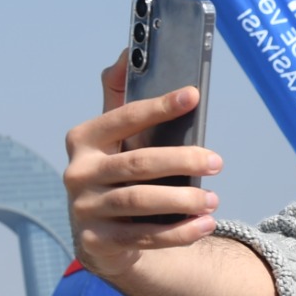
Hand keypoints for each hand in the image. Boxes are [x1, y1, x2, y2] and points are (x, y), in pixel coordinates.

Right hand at [63, 54, 224, 281]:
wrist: (100, 238)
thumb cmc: (116, 175)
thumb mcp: (113, 139)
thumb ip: (119, 99)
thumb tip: (126, 53)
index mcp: (83, 139)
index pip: (123, 117)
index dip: (159, 106)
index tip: (193, 95)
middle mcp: (78, 173)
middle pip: (136, 163)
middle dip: (182, 160)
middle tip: (217, 161)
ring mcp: (84, 209)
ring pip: (139, 201)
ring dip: (182, 199)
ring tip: (213, 199)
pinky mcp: (96, 242)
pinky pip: (144, 237)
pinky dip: (179, 232)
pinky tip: (205, 223)